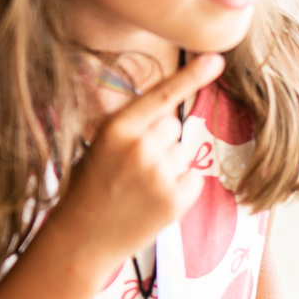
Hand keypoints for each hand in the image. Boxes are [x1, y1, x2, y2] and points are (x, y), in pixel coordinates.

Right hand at [51, 53, 223, 263]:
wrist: (80, 239)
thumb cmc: (88, 189)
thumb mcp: (99, 148)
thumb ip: (132, 130)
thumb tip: (171, 122)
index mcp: (116, 128)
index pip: (161, 96)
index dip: (191, 76)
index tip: (218, 59)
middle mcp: (139, 146)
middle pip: (172, 127)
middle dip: (159, 142)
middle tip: (131, 169)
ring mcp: (159, 174)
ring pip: (181, 154)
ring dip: (167, 168)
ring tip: (137, 189)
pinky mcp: (176, 199)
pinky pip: (193, 179)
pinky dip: (179, 188)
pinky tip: (152, 201)